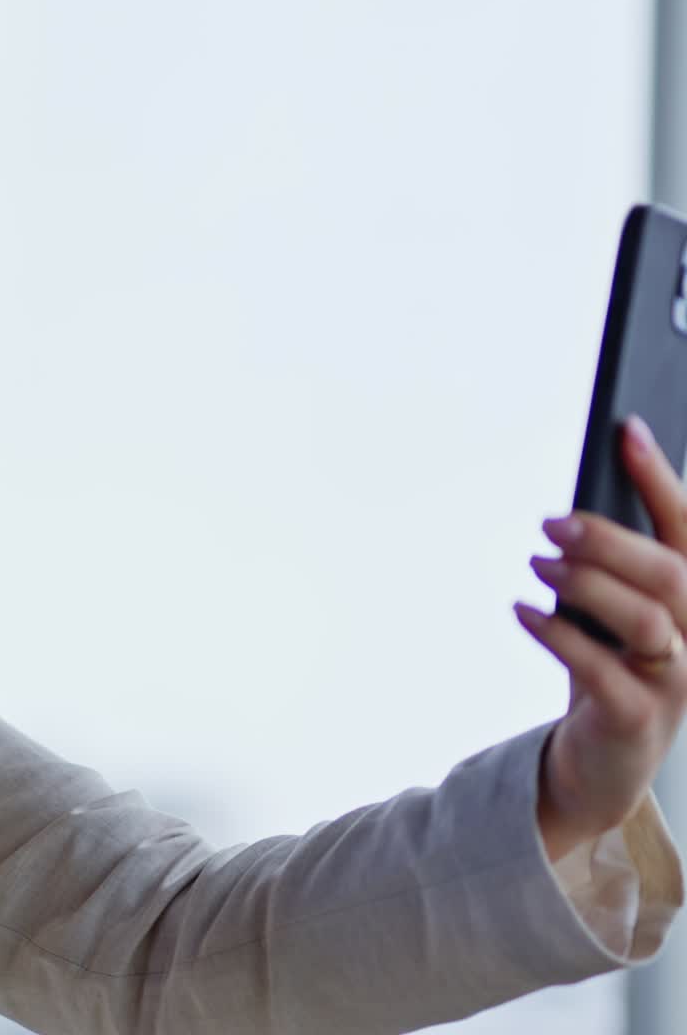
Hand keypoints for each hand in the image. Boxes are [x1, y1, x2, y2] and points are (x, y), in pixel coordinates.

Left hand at [519, 415, 686, 860]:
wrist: (600, 764)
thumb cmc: (607, 671)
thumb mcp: (610, 613)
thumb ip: (608, 566)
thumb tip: (571, 508)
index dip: (660, 479)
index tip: (627, 430)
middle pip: (672, 573)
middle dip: (610, 539)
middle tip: (551, 524)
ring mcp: (677, 683)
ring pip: (650, 619)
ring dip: (587, 583)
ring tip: (537, 565)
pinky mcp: (639, 720)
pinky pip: (604, 672)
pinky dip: (558, 635)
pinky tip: (522, 611)